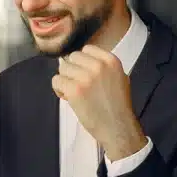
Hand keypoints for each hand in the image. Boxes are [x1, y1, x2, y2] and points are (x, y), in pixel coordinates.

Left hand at [52, 45, 146, 160]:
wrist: (118, 127)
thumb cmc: (118, 106)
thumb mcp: (120, 78)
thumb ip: (103, 66)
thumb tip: (78, 60)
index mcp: (111, 61)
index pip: (86, 49)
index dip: (82, 62)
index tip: (84, 73)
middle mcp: (98, 66)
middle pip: (72, 58)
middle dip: (72, 70)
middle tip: (78, 85)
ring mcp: (85, 77)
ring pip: (62, 69)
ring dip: (65, 81)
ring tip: (73, 93)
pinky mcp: (74, 90)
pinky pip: (56, 81)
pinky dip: (59, 90)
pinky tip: (68, 98)